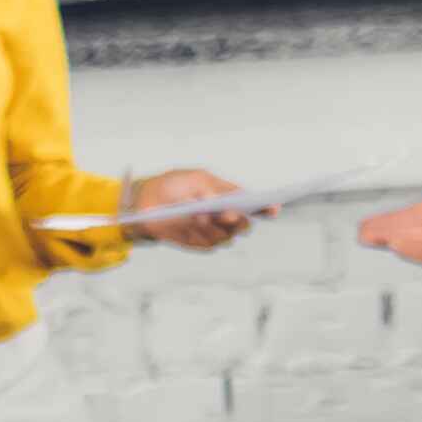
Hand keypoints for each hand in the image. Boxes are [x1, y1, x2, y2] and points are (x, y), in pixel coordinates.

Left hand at [117, 163, 254, 254]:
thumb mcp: (194, 178)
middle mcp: (226, 218)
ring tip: (199, 214)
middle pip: (243, 225)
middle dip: (237, 220)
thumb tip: (215, 201)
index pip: (254, 205)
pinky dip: (199, 234)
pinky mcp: (200, 243)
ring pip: (226, 236)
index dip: (266, 208)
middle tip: (227, 213)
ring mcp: (214, 232)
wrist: (147, 200)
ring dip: (214, 226)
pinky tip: (189, 223)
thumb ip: (210, 189)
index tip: (273, 208)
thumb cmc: (175, 185)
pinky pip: (207, 243)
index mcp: (230, 198)